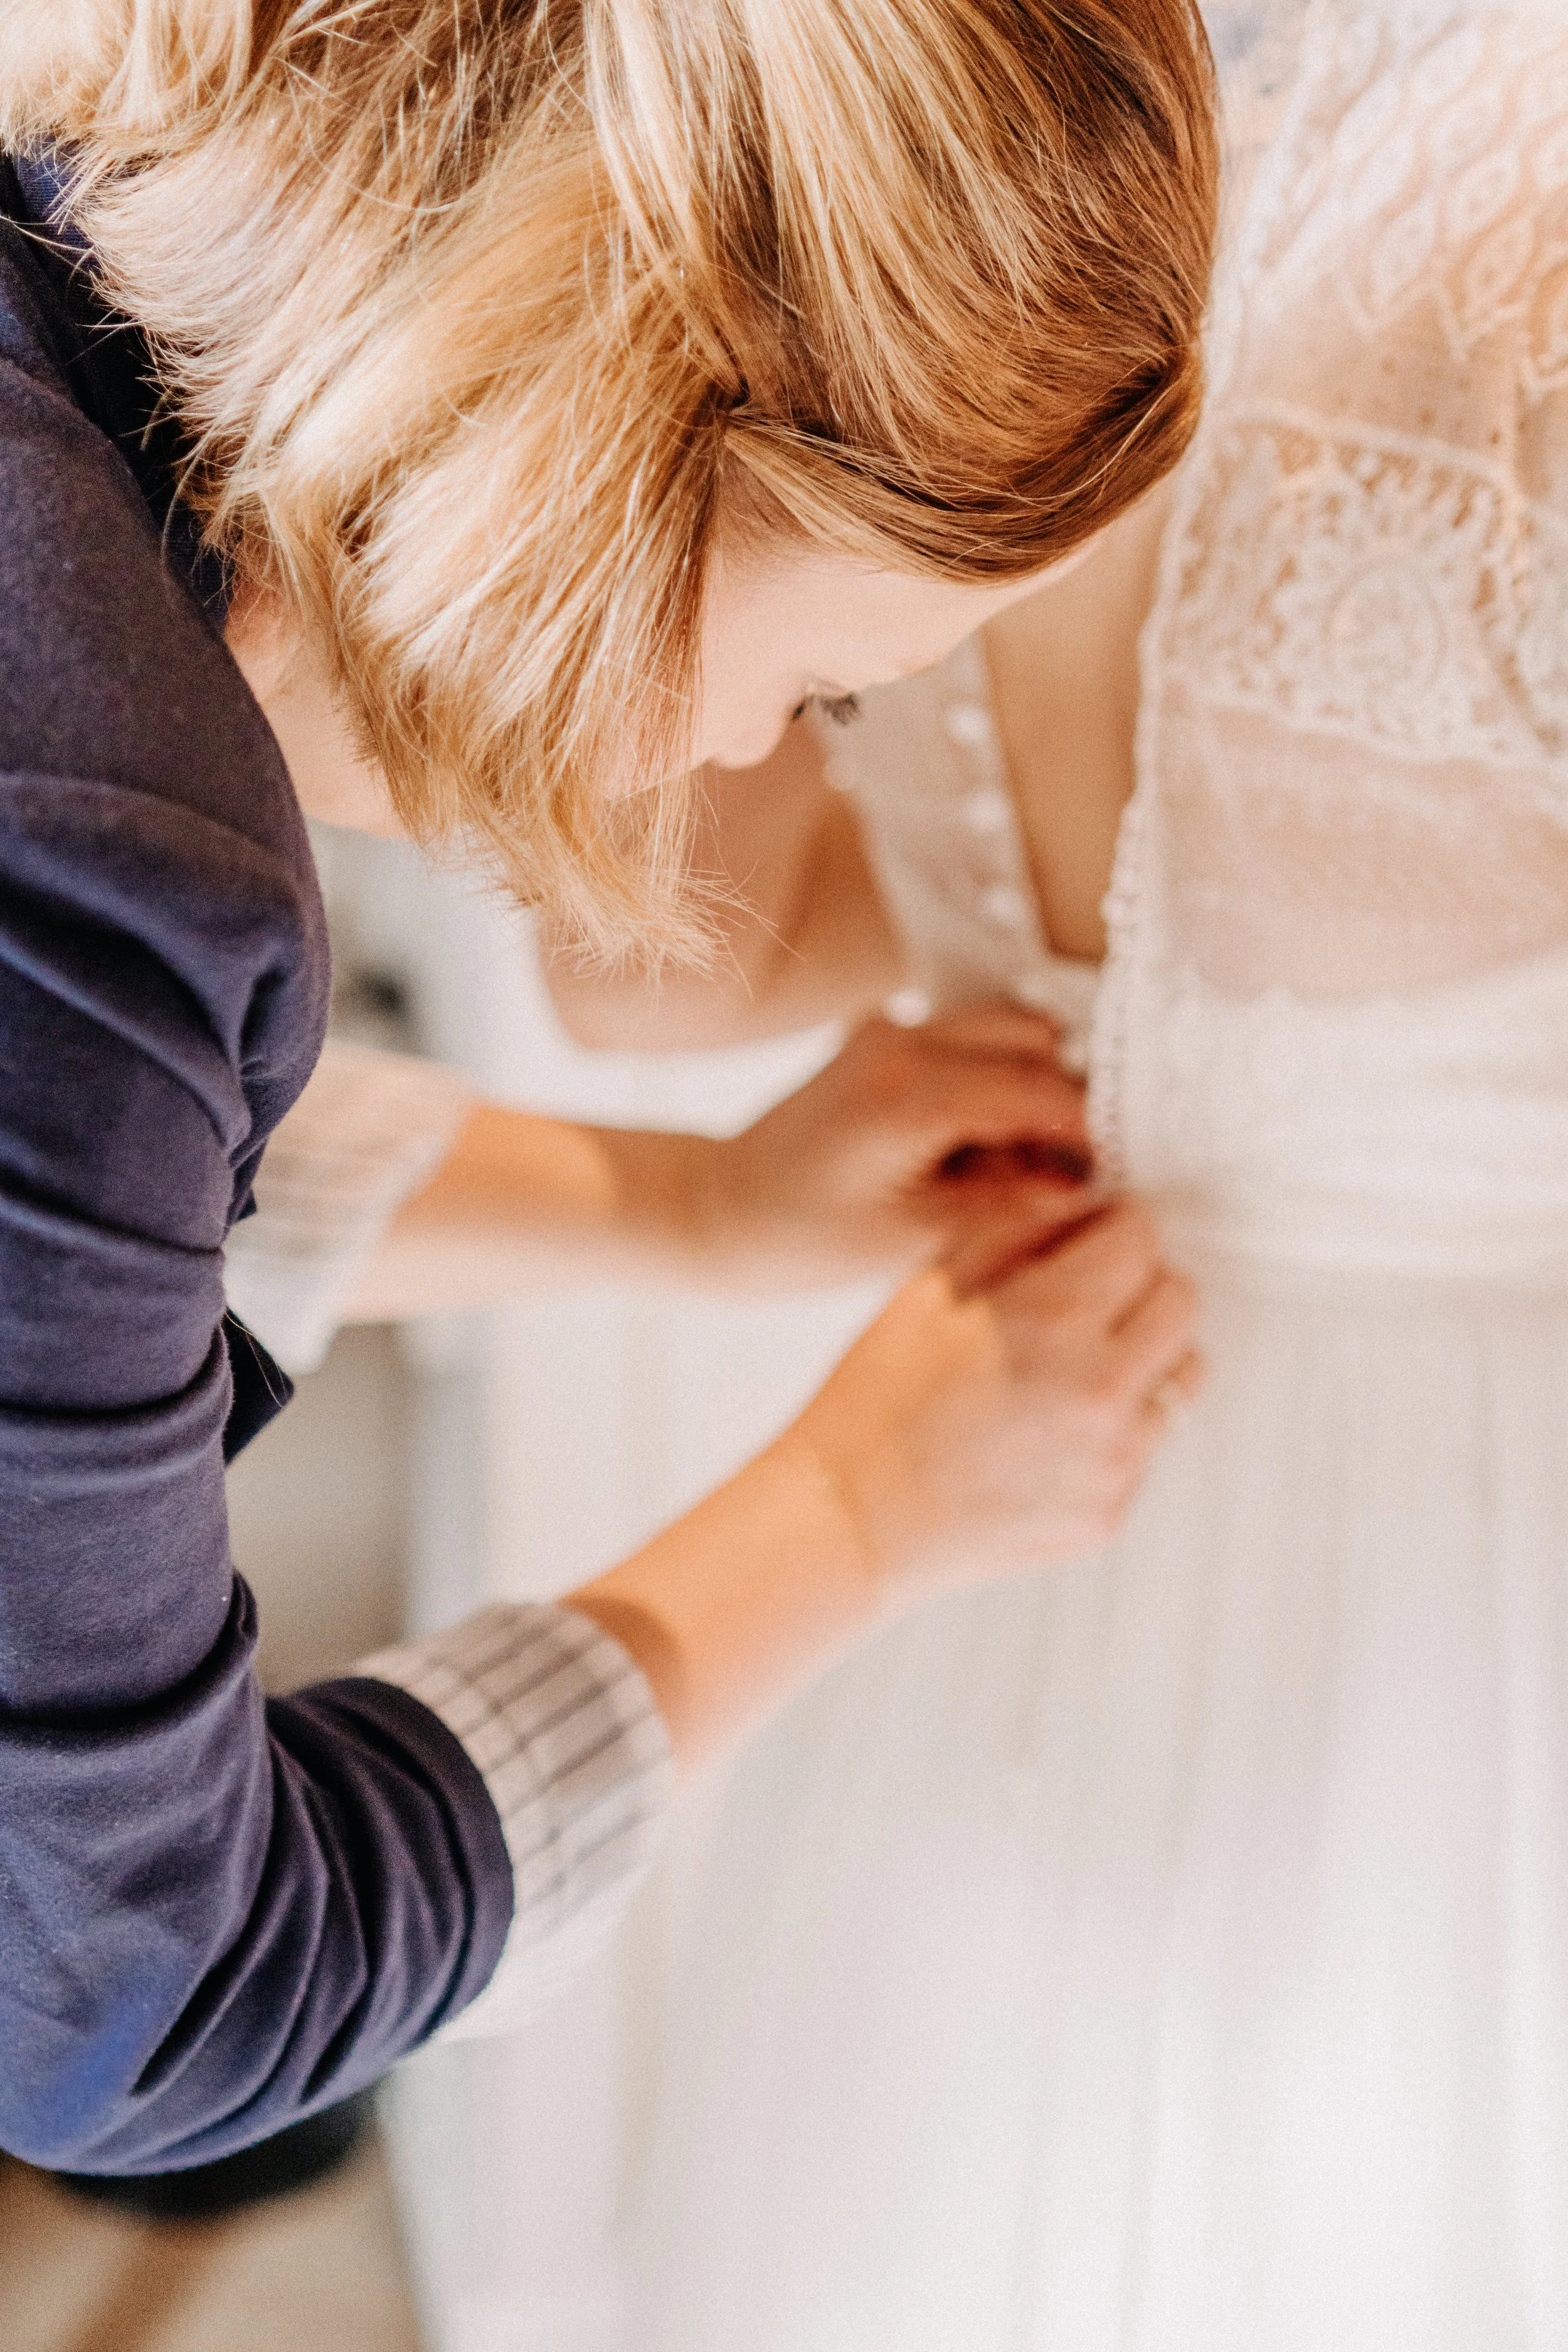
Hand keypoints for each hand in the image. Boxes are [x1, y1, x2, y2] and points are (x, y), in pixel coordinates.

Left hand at [700, 1001, 1096, 1283]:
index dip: (1094, 1131)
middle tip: (1073, 1173)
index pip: (1040, 1089)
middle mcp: (901, 1039)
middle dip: (1067, 1101)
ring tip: (1023, 1163)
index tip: (1127, 1172)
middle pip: (1034, 1040)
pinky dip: (993, 1080)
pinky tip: (983, 1145)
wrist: (720, 1213)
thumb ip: (1011, 1202)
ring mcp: (889, 1029)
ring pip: (1006, 1031)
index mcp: (908, 1090)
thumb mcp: (918, 1238)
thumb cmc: (805, 1240)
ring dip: (1033, 1085)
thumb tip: (1093, 1184)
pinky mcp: (882, 1037)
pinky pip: (967, 1040)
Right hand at [790, 1197, 1201, 1603]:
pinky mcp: (1109, 1511)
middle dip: (1138, 1287)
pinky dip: (1114, 1427)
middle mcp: (1100, 1387)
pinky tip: (1049, 1432)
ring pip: (1181, 1375)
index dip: (1111, 1231)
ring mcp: (1112, 1457)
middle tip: (1083, 1304)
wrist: (854, 1516)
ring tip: (1072, 1371)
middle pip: (1180, 1299)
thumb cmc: (879, 1396)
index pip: (1143, 1237)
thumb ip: (1018, 1227)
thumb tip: (1087, 1207)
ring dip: (1143, 1358)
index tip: (1089, 1244)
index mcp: (1056, 1315)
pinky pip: (1146, 1444)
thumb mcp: (931, 1283)